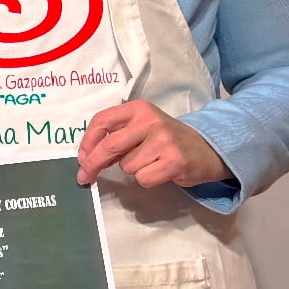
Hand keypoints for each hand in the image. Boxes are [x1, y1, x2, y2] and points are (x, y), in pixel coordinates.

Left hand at [77, 100, 229, 187]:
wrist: (207, 149)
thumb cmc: (165, 140)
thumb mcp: (141, 128)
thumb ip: (117, 138)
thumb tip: (87, 159)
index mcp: (139, 108)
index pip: (102, 120)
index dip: (87, 142)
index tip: (82, 158)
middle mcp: (151, 121)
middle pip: (109, 145)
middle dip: (93, 164)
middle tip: (84, 177)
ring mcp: (164, 140)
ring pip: (127, 166)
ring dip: (133, 170)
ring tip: (151, 162)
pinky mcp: (174, 161)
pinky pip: (143, 178)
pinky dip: (147, 179)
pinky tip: (161, 171)